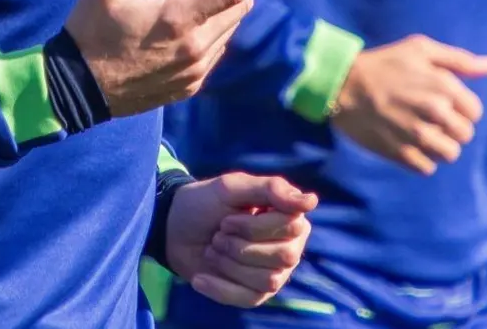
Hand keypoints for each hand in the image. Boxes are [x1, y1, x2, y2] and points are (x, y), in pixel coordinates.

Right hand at [62, 0, 253, 116]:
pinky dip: (208, 29)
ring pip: (228, 29)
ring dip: (215, 5)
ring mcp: (195, 72)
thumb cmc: (90, 31)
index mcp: (179, 20)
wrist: (75, 88)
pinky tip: (176, 26)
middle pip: (239, 7)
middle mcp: (196, 49)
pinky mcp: (189, 86)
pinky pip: (214, 51)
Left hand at [165, 173, 315, 307]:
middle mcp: (290, 246)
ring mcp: (275, 273)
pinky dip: (220, 288)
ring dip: (230, 264)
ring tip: (212, 250)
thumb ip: (270, 188)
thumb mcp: (231, 187)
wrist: (174, 231)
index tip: (226, 219)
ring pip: (268, 280)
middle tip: (218, 235)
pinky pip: (249, 299)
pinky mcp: (255, 294)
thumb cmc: (205, 203)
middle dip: (241, 247)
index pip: (292, 226)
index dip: (255, 226)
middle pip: (285, 256)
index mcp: (289, 216)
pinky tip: (201, 277)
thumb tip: (312, 201)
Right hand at [331, 35, 486, 174]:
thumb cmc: (384, 63)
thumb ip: (460, 60)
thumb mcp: (420, 49)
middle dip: (452, 129)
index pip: (475, 112)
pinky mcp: (401, 154)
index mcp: (444, 86)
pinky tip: (409, 145)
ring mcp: (418, 136)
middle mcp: (435, 112)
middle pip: (465, 135)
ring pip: (450, 155)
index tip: (444, 104)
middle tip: (432, 120)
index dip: (462, 109)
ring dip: (440, 147)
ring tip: (423, 135)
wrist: (342, 85)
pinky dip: (421, 160)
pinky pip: (427, 168)